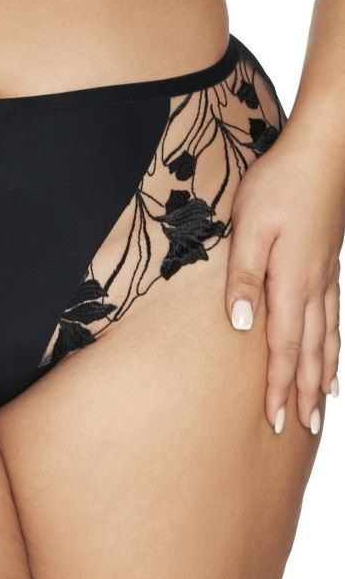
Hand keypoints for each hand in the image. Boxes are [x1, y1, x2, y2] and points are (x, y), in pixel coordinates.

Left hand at [225, 128, 343, 433]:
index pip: (282, 348)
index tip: (274, 422)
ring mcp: (327, 276)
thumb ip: (244, 277)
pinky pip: (335, 317)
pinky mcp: (329, 263)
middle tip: (301, 431)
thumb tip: (243, 326)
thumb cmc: (281, 182)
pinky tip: (332, 355)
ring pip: (328, 339)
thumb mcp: (250, 227)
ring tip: (321, 408)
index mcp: (292, 282)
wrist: (326, 147)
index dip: (278, 387)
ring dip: (321, 376)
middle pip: (310, 353)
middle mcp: (315, 286)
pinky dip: (334, 346)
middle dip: (303, 394)